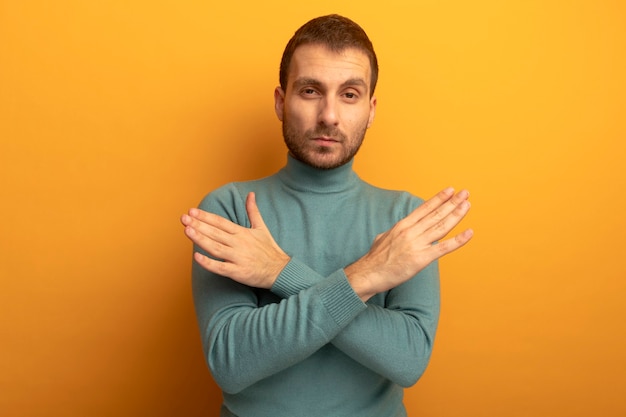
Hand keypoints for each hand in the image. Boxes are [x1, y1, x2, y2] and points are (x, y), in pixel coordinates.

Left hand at [181, 192, 289, 288]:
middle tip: (184, 218)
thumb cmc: (269, 249)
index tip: (192, 211)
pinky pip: (221, 267)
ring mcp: (238, 258)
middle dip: (198, 225)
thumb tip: (251, 194)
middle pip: (215, 233)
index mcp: (242, 233)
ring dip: (201, 239)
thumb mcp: (261, 227)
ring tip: (187, 231)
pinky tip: (197, 257)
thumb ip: (253, 211)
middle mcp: (239, 244)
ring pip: (216, 248)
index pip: (221, 222)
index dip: (206, 216)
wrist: (280, 270)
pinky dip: (209, 263)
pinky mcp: (238, 272)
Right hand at [345, 187, 472, 300]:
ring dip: (456, 215)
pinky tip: (469, 233)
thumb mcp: (382, 238)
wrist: (368, 274)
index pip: (424, 209)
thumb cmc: (374, 259)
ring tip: (467, 205)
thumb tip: (397, 230)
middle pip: (435, 214)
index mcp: (402, 226)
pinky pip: (443, 248)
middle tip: (465, 193)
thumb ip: (394, 233)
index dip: (438, 199)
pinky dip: (458, 240)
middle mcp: (410, 232)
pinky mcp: (421, 259)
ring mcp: (416, 244)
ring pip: (441, 227)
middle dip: (452, 203)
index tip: (449, 191)